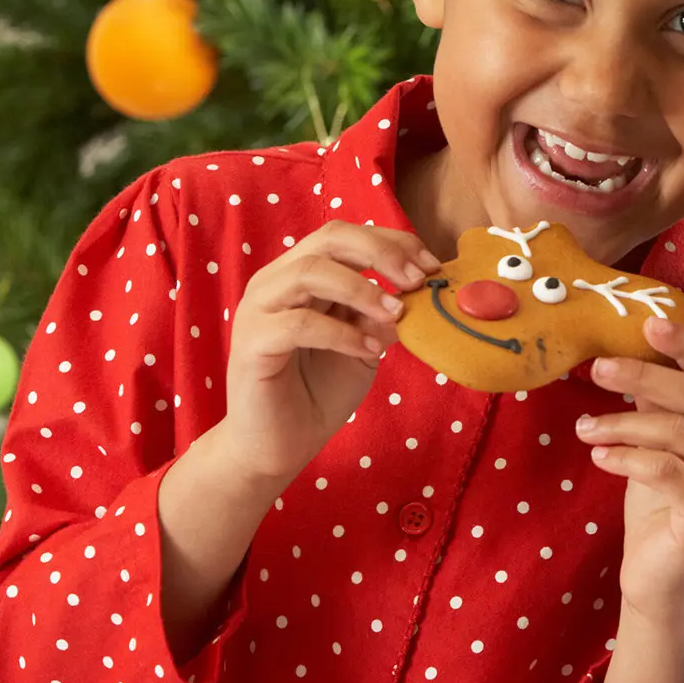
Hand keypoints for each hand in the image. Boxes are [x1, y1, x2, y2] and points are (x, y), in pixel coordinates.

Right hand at [221, 221, 440, 484]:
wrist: (277, 447)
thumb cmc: (317, 392)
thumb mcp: (363, 346)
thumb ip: (382, 316)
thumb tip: (419, 294)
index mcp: (301, 274)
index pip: (345, 235)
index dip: (392, 242)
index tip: (431, 265)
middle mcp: (275, 282)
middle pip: (328, 239)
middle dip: (381, 253)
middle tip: (416, 281)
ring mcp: (258, 310)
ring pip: (309, 272)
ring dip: (362, 289)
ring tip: (395, 315)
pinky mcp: (251, 344)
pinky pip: (298, 324)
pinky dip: (341, 332)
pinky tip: (369, 348)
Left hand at [580, 318, 683, 619]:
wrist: (664, 579)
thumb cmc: (664, 507)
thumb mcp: (664, 443)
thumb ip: (663, 403)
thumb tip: (635, 350)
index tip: (648, 323)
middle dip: (644, 376)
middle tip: (599, 368)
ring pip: (678, 433)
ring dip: (623, 423)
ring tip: (585, 428)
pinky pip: (666, 470)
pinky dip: (626, 457)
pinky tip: (599, 457)